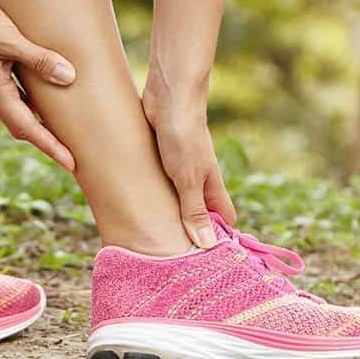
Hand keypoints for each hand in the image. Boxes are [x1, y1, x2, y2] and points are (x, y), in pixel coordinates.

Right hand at [0, 0, 76, 169]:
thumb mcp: (8, 38)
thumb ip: (39, 58)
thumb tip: (69, 77)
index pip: (28, 128)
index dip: (51, 147)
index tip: (71, 164)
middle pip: (23, 125)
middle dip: (46, 141)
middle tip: (71, 153)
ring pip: (21, 106)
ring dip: (41, 120)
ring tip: (65, 128)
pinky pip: (19, 86)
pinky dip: (35, 95)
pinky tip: (50, 89)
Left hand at [142, 73, 236, 247]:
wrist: (168, 96)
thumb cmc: (182, 136)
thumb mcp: (187, 179)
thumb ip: (193, 211)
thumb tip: (207, 245)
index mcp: (210, 186)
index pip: (223, 218)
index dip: (219, 238)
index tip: (208, 262)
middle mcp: (197, 178)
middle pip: (198, 212)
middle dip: (190, 232)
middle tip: (174, 259)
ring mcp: (178, 168)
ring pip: (176, 199)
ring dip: (168, 216)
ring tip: (152, 240)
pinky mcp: (160, 158)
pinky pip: (158, 184)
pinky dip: (152, 197)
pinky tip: (136, 208)